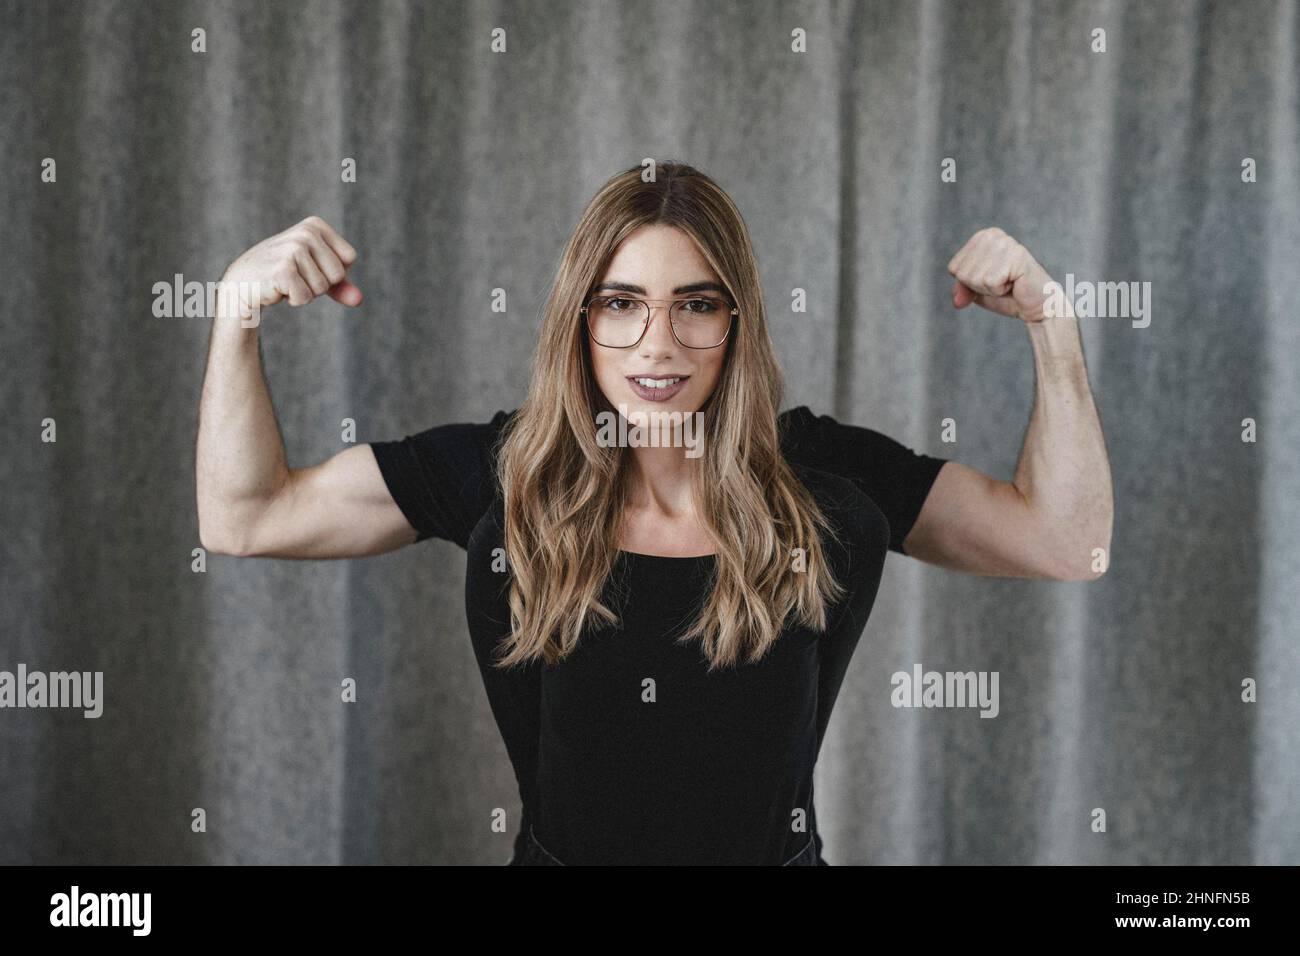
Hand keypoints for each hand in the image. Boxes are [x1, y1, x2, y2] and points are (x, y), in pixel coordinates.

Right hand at [219, 216, 360, 318]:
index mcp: (315, 226)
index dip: (332, 271)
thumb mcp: (315, 274)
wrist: (243, 282)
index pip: (349, 258)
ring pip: (322, 288)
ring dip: (305, 292)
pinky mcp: (283, 270)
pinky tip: (278, 288)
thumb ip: (340, 285)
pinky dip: (295, 300)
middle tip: (296, 276)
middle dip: (320, 284)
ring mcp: (293, 250)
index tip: (310, 266)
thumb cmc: (283, 274)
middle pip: (338, 274)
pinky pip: (306, 297)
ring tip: (286, 281)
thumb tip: (358, 299)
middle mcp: (305, 233)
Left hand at [946, 227, 1056, 322]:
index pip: (954, 268)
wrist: (1038, 305)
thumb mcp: (977, 292)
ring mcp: (1004, 243)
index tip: (991, 281)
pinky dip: (1000, 290)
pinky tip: (1015, 283)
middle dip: (980, 287)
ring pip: (975, 278)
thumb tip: (956, 301)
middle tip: (1002, 284)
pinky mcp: (1015, 255)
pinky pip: (990, 282)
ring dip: (991, 289)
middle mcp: (991, 235)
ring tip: (1009, 283)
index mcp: (981, 237)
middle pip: (962, 273)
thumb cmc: (1009, 295)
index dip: (970, 284)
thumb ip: (962, 290)